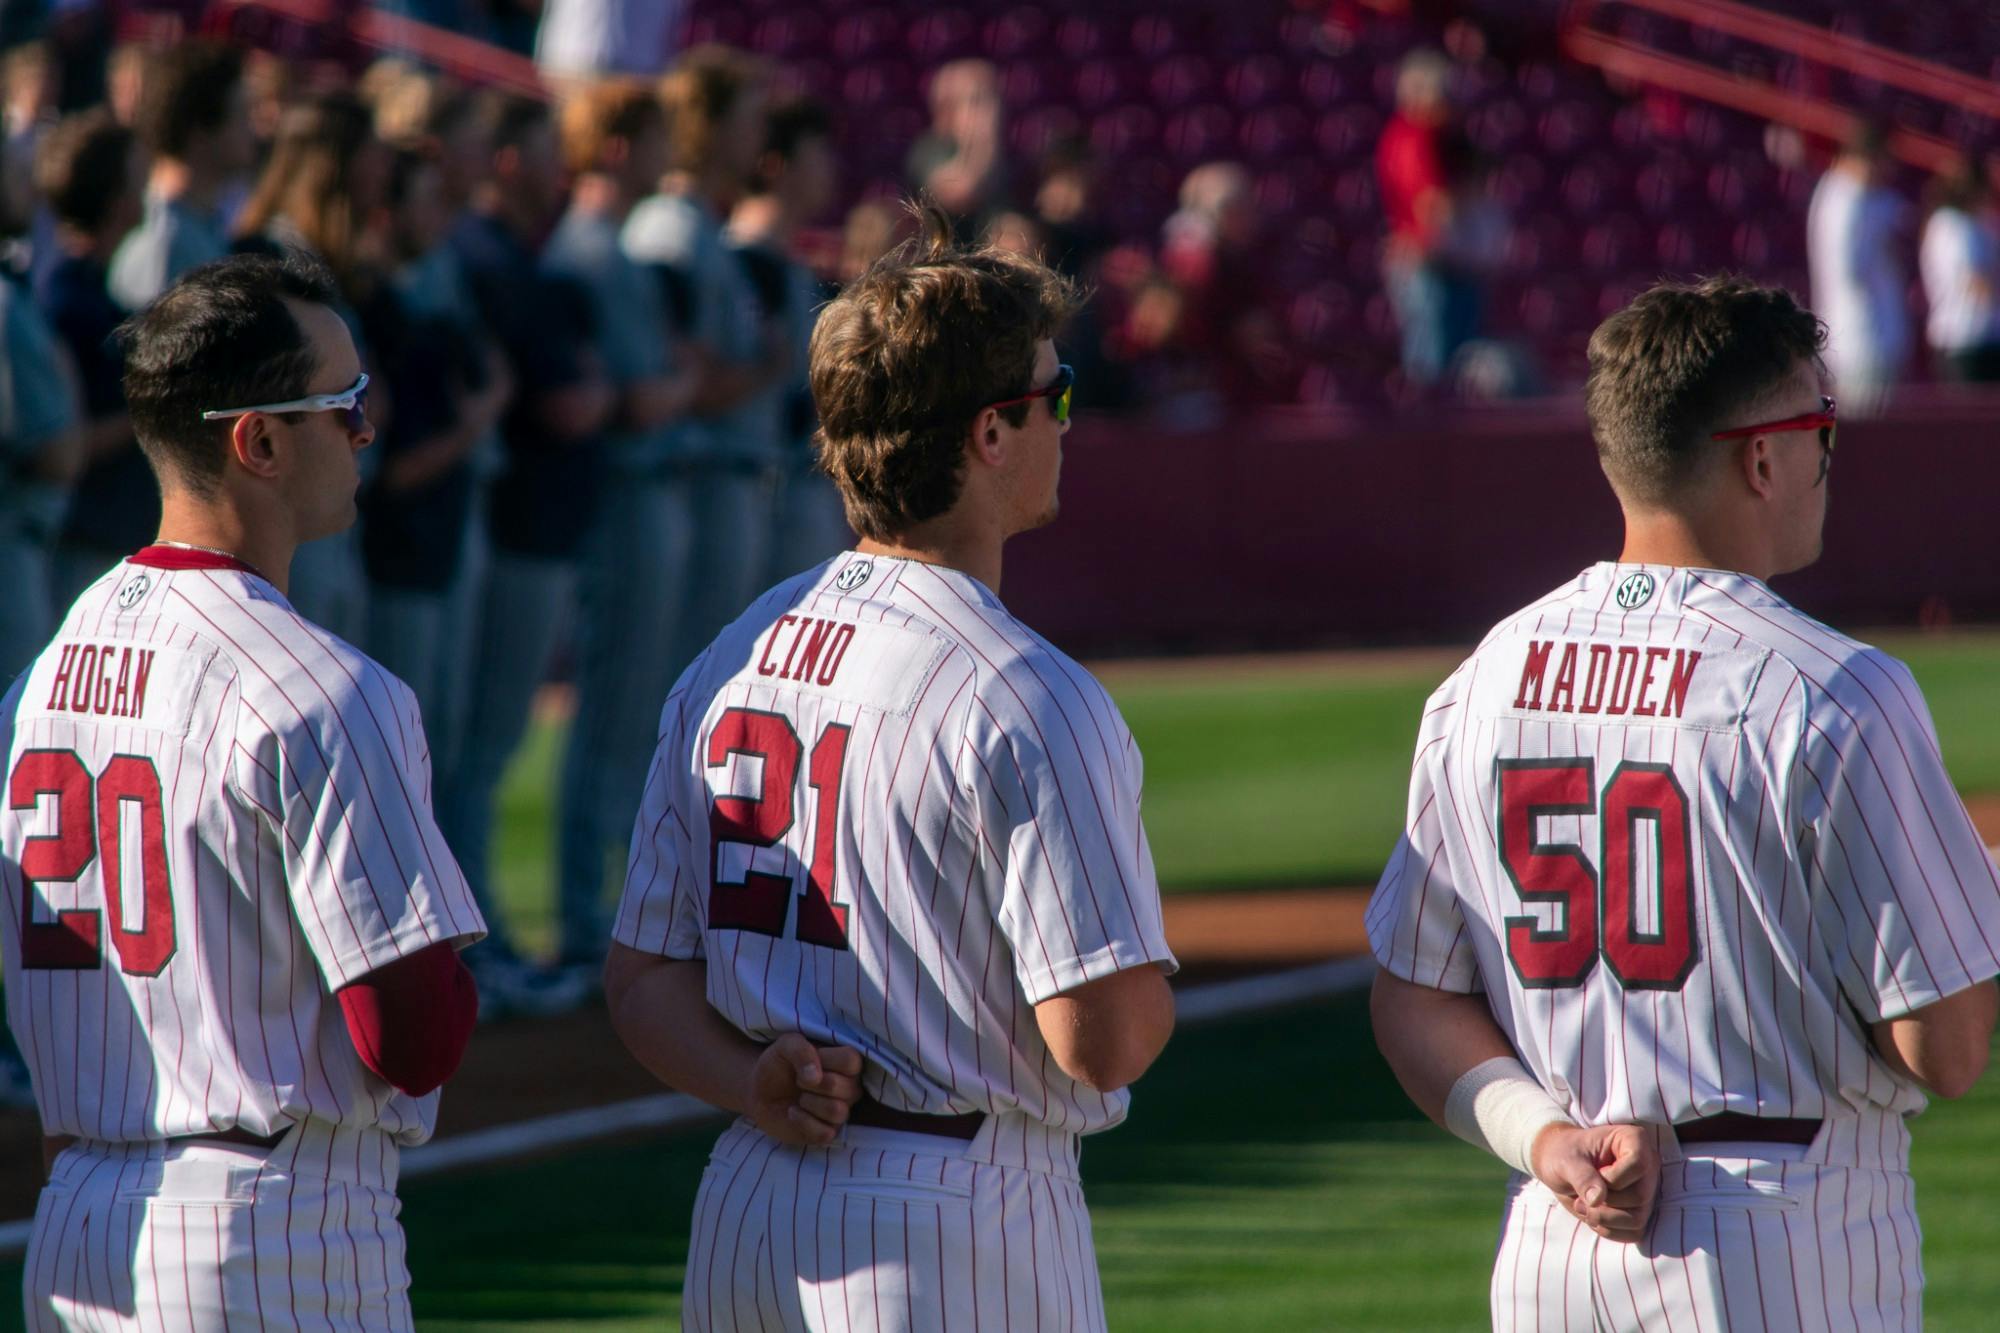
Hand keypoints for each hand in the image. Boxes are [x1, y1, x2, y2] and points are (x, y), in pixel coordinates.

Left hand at [744, 1034, 863, 1146]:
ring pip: (838, 1111)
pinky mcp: (826, 1132)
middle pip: (848, 1088)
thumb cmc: (778, 1064)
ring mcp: (840, 1111)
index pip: (852, 1061)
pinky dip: (803, 1122)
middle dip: (814, 1084)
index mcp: (845, 1062)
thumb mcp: (785, 1045)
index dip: (827, 1060)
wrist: (760, 1090)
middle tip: (798, 1081)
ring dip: (809, 1102)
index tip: (808, 1060)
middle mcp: (849, 1087)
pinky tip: (793, 1113)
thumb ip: (801, 1050)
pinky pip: (826, 1133)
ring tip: (798, 1098)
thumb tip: (815, 1077)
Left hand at [1530, 1121, 1659, 1242]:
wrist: (1560, 1166)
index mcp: (1634, 1140)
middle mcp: (1648, 1165)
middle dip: (1605, 1202)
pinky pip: (1635, 1233)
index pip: (1638, 1165)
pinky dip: (1609, 1230)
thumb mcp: (1566, 1160)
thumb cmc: (1564, 1154)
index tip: (1595, 1172)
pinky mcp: (1640, 1212)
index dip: (1612, 1178)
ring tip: (1583, 1206)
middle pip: (1640, 1196)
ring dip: (1604, 1219)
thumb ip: (1582, 1177)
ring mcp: (1647, 1191)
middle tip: (1580, 1197)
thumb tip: (1598, 1199)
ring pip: (1638, 1219)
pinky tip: (1593, 1216)